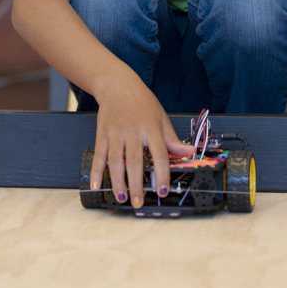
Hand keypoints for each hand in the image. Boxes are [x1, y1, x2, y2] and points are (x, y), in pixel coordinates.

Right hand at [89, 65, 194, 206]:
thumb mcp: (161, 117)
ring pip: (116, 161)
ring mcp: (116, 133)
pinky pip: (99, 155)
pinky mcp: (102, 134)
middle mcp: (133, 131)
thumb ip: (172, 139)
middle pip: (135, 161)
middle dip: (137, 184)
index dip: (161, 173)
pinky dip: (96, 171)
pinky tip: (96, 186)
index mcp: (151, 128)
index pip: (159, 154)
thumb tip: (190, 152)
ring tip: (122, 198)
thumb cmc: (142, 101)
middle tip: (138, 202)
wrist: (117, 85)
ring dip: (118, 182)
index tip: (162, 190)